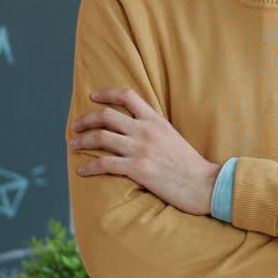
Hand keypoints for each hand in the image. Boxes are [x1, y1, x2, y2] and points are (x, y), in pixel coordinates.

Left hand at [69, 88, 221, 215]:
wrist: (203, 184)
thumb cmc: (189, 163)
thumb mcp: (172, 135)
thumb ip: (153, 128)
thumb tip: (133, 126)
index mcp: (155, 119)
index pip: (127, 95)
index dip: (106, 93)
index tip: (93, 97)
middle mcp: (145, 130)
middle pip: (106, 115)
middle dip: (85, 119)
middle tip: (76, 126)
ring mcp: (141, 149)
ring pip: (100, 138)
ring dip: (82, 141)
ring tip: (73, 145)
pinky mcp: (137, 169)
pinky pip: (104, 163)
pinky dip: (89, 166)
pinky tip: (82, 170)